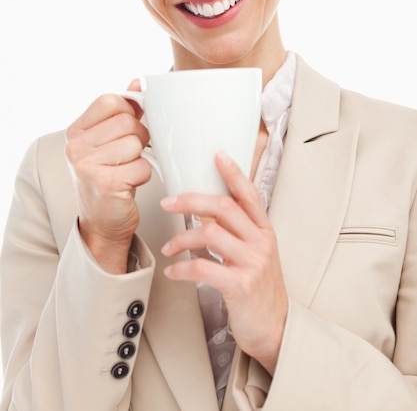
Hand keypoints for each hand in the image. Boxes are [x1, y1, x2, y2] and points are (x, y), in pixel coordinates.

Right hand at [65, 79, 150, 271]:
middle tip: (128, 156)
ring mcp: (87, 165)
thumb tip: (137, 83)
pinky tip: (129, 184)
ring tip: (126, 170)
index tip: (128, 128)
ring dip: (140, 158)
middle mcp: (76, 147)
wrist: (102, 222)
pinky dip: (143, 176)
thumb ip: (121, 111)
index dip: (128, 112)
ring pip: (137, 143)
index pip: (111, 101)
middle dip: (139, 138)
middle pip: (128, 122)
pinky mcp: (105, 184)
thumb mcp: (107, 141)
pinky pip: (142, 166)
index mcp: (76, 131)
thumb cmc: (107, 178)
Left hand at [160, 152, 287, 373]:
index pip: (249, 194)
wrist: (276, 327)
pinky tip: (173, 271)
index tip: (217, 155)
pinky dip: (182, 268)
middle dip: (191, 200)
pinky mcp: (240, 285)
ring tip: (169, 247)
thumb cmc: (260, 288)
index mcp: (264, 230)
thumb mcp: (256, 252)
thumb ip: (238, 229)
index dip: (233, 173)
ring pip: (210, 234)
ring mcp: (252, 262)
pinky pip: (203, 268)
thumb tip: (207, 206)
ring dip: (182, 238)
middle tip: (169, 202)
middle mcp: (261, 242)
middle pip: (223, 207)